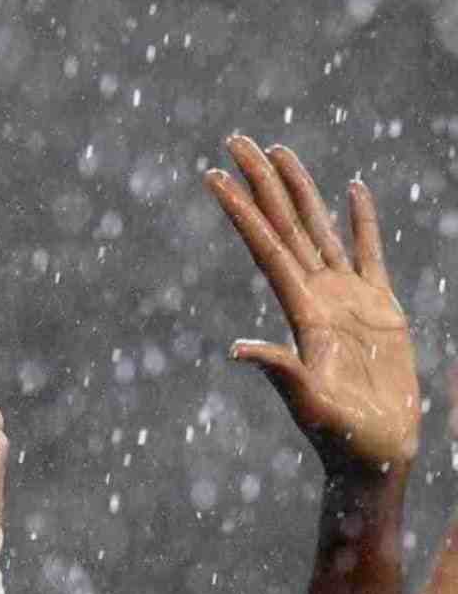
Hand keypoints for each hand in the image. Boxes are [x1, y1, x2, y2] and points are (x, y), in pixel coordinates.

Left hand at [205, 135, 419, 472]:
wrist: (375, 455)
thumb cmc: (343, 438)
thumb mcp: (311, 405)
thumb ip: (282, 374)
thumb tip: (239, 350)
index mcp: (301, 311)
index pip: (264, 246)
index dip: (241, 209)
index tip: (213, 174)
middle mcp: (317, 296)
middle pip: (283, 224)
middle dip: (261, 181)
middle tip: (235, 139)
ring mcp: (347, 298)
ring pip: (318, 228)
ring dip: (299, 190)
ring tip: (279, 150)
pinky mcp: (380, 308)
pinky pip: (369, 251)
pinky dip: (361, 220)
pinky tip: (352, 189)